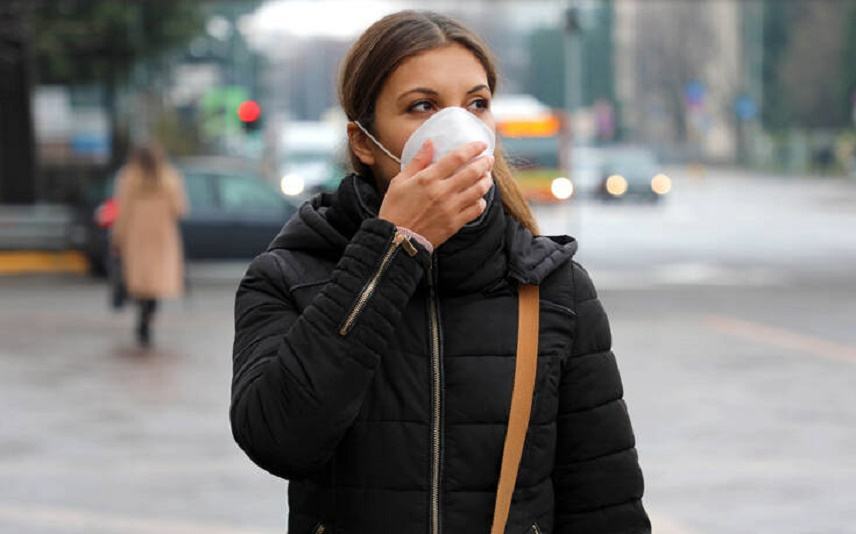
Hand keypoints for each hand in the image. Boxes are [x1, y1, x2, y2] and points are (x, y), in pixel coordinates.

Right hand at [377, 139, 493, 248]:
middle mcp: (442, 192)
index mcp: (428, 179)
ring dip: (486, 181)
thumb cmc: (395, 209)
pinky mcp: (455, 223)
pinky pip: (476, 210)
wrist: (396, 240)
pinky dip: (481, 202)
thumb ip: (418, 161)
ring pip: (478, 190)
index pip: (457, 158)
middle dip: (485, 163)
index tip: (481, 144)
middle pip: (473, 172)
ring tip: (487, 176)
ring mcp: (451, 208)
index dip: (472, 148)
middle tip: (489, 159)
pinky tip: (479, 198)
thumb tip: (430, 142)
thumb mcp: (399, 181)